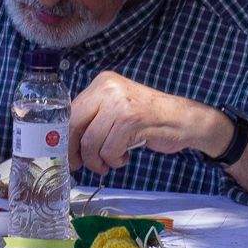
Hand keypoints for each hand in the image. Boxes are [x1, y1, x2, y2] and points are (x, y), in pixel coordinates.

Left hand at [70, 71, 228, 174]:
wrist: (182, 119)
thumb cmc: (147, 118)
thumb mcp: (116, 109)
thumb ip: (94, 118)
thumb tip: (65, 141)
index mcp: (102, 82)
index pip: (71, 112)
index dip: (66, 138)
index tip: (68, 155)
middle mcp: (108, 88)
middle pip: (75, 126)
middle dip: (76, 152)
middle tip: (81, 165)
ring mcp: (120, 103)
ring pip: (91, 143)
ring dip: (98, 160)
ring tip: (110, 161)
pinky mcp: (131, 120)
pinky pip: (109, 150)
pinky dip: (114, 160)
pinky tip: (124, 157)